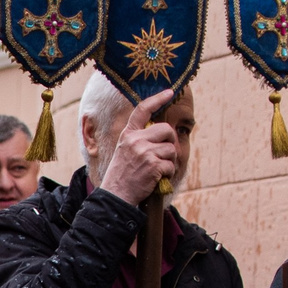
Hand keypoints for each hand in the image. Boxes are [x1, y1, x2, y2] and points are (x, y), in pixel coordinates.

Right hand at [100, 89, 183, 203]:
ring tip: (157, 169)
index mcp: (128, 134)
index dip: (157, 99)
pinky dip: (168, 173)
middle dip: (169, 142)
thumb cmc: (122, 174)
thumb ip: (139, 138)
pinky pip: (171, 165)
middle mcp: (136, 140)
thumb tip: (162, 131)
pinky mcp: (153, 165)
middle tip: (163, 154)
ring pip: (171, 149)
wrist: (115, 195)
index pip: (142, 110)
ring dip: (169, 161)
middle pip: (166, 130)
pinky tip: (157, 178)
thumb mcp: (124, 150)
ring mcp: (144, 152)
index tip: (170, 92)